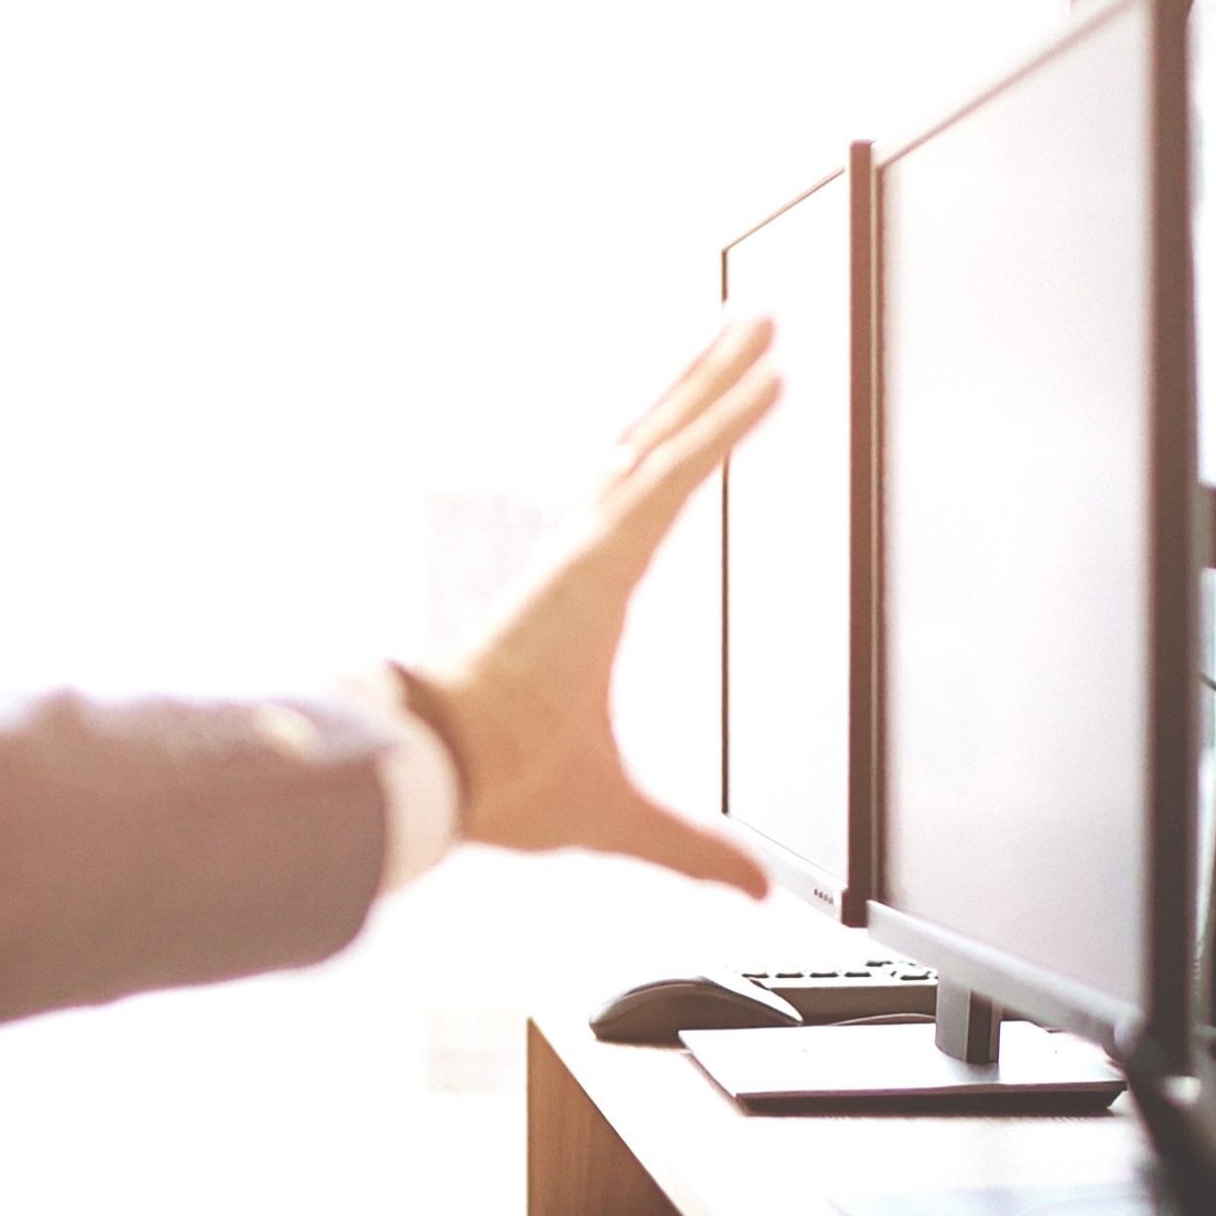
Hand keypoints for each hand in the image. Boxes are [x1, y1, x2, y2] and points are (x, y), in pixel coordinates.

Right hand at [406, 315, 782, 894]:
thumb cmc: (503, 782)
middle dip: (701, 387)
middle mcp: (584, 555)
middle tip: (748, 334)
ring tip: (762, 327)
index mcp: (584, 597)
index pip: (643, 504)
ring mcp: (589, 546)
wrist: (450, 778)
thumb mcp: (621, 813)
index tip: (712, 408)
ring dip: (718, 382)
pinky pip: (675, 471)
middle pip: (654, 448)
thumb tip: (751, 888)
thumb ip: (691, 845)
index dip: (680, 450)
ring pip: (667, 441)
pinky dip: (721, 424)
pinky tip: (764, 380)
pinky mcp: (599, 550)